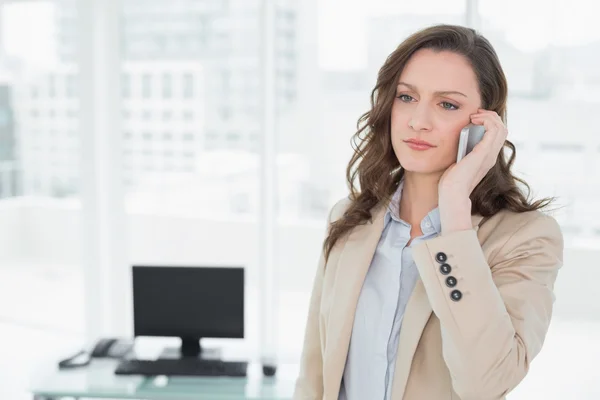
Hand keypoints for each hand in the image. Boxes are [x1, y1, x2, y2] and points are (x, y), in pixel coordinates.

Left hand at [438, 109, 507, 233]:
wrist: (452, 191)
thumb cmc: (452, 179)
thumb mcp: (460, 160)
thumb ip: (464, 151)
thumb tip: (460, 138)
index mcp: (487, 157)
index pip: (498, 135)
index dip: (489, 122)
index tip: (474, 118)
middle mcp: (491, 155)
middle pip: (502, 128)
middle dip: (490, 117)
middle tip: (475, 114)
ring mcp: (489, 154)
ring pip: (501, 127)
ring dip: (489, 117)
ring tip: (475, 116)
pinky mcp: (484, 153)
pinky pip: (493, 130)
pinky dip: (486, 121)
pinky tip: (473, 120)